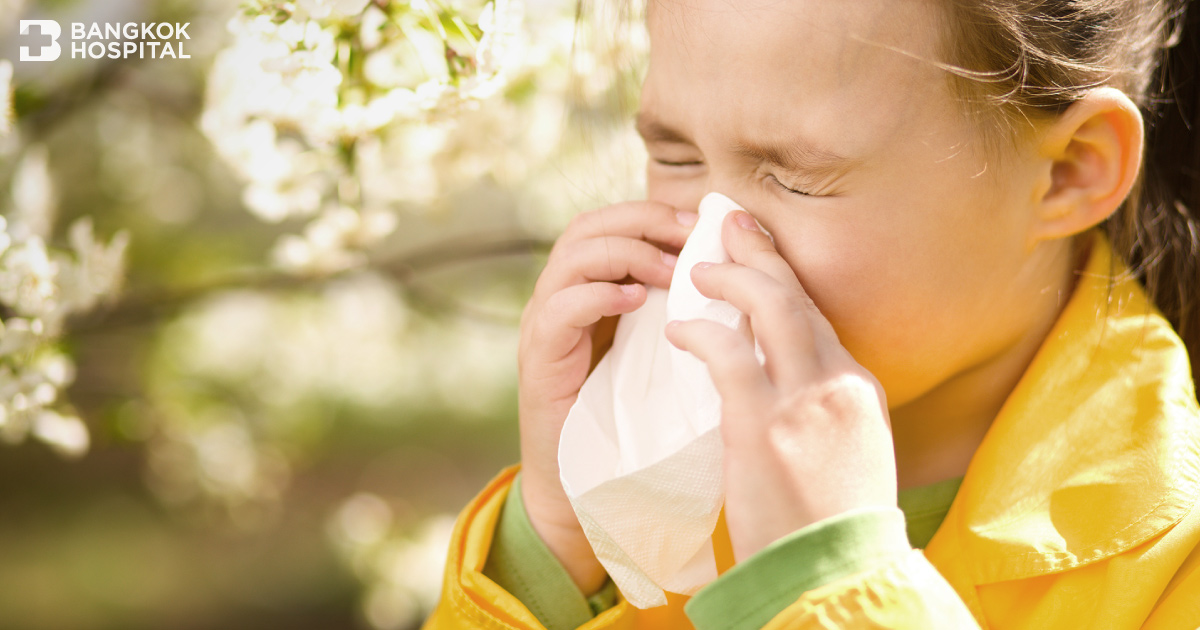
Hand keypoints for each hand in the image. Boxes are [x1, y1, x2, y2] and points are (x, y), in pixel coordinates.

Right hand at [517, 200, 697, 590]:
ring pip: (572, 256)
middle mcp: (561, 297)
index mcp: (592, 290)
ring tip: (669, 272)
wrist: (585, 487)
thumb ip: (684, 313)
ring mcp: (545, 325)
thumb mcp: (666, 355)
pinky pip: (559, 308)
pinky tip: (636, 302)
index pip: (614, 221)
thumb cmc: (635, 423)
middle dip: (643, 220)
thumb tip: (741, 275)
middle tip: (690, 235)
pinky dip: (599, 295)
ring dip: (627, 253)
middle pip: (589, 225)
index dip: (658, 212)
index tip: (706, 225)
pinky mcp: (540, 359)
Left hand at [664, 209, 897, 561]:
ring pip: (772, 305)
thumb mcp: (848, 457)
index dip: (783, 280)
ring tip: (697, 268)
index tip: (758, 257)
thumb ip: (825, 412)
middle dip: (761, 253)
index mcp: (859, 390)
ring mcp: (806, 400)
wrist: (835, 578)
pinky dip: (700, 332)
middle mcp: (838, 383)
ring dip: (732, 277)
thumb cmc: (832, 527)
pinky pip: (727, 354)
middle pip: (798, 296)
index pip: (816, 317)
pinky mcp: (765, 425)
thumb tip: (792, 388)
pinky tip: (676, 330)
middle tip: (727, 223)